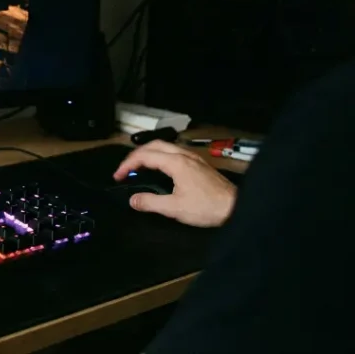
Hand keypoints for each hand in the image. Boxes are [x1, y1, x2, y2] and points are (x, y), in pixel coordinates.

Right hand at [113, 141, 236, 227]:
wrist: (237, 208)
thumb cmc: (206, 208)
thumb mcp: (175, 208)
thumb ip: (151, 202)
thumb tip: (133, 200)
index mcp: (176, 163)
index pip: (145, 156)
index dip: (127, 165)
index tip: (117, 176)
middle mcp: (184, 155)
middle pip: (154, 145)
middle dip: (136, 154)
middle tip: (125, 169)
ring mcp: (194, 158)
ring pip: (166, 146)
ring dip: (149, 153)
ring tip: (139, 167)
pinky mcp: (200, 164)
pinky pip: (175, 152)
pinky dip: (161, 156)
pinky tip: (160, 168)